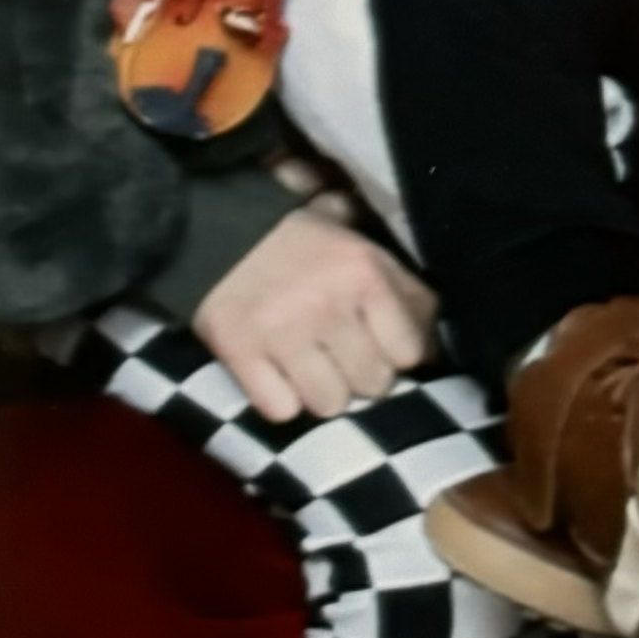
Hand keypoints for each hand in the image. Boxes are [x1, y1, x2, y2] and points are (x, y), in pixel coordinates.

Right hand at [193, 196, 438, 421]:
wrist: (209, 227)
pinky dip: (282, 400)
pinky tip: (278, 376)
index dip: (402, 352)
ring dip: (324, 391)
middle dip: (364, 373)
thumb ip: (389, 267)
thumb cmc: (290, 229)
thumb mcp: (349, 230)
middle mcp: (330, 305)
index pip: (412, 349)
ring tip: (312, 368)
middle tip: (345, 357)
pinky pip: (282, 410)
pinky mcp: (243, 356)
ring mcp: (285, 335)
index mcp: (364, 269)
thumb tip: (429, 317)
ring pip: (331, 403)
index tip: (388, 347)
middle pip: (375, 383)